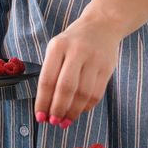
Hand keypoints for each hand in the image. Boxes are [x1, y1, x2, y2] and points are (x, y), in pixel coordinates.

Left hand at [33, 12, 122, 127]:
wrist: (102, 25)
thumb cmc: (73, 41)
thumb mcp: (57, 48)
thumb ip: (52, 71)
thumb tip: (46, 104)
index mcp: (58, 47)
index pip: (48, 79)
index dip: (43, 101)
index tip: (40, 117)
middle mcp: (76, 51)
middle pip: (66, 88)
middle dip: (58, 109)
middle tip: (53, 122)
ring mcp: (94, 59)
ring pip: (83, 94)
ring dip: (73, 112)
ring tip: (65, 121)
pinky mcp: (107, 67)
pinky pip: (96, 93)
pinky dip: (86, 107)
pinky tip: (79, 111)